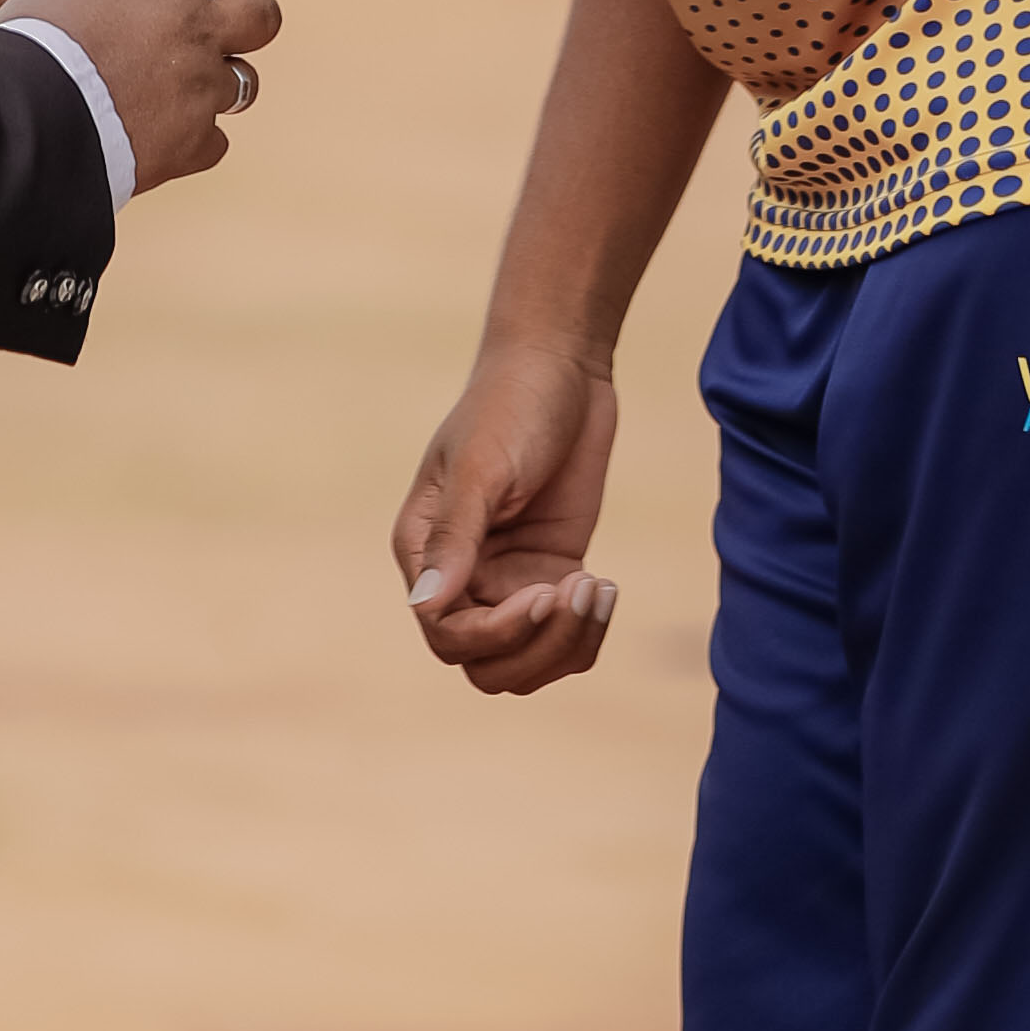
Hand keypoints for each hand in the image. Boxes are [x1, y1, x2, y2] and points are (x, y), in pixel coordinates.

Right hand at [0, 0, 278, 185]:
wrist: (30, 116)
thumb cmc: (32, 43)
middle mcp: (196, 31)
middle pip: (265, 15)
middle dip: (249, 22)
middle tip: (218, 33)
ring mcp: (200, 89)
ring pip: (245, 85)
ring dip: (215, 87)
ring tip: (175, 94)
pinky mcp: (193, 144)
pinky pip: (214, 142)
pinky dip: (191, 142)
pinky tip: (156, 139)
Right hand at [394, 327, 621, 691]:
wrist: (561, 366)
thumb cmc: (510, 403)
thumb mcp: (481, 466)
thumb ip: (455, 537)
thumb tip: (425, 607)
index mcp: (424, 550)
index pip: (445, 633)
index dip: (495, 633)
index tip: (543, 593)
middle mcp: (461, 575)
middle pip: (486, 664)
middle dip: (536, 646)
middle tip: (578, 591)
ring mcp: (508, 579)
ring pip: (527, 663)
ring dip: (566, 645)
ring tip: (599, 589)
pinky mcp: (552, 574)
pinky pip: (563, 637)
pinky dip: (587, 631)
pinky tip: (606, 586)